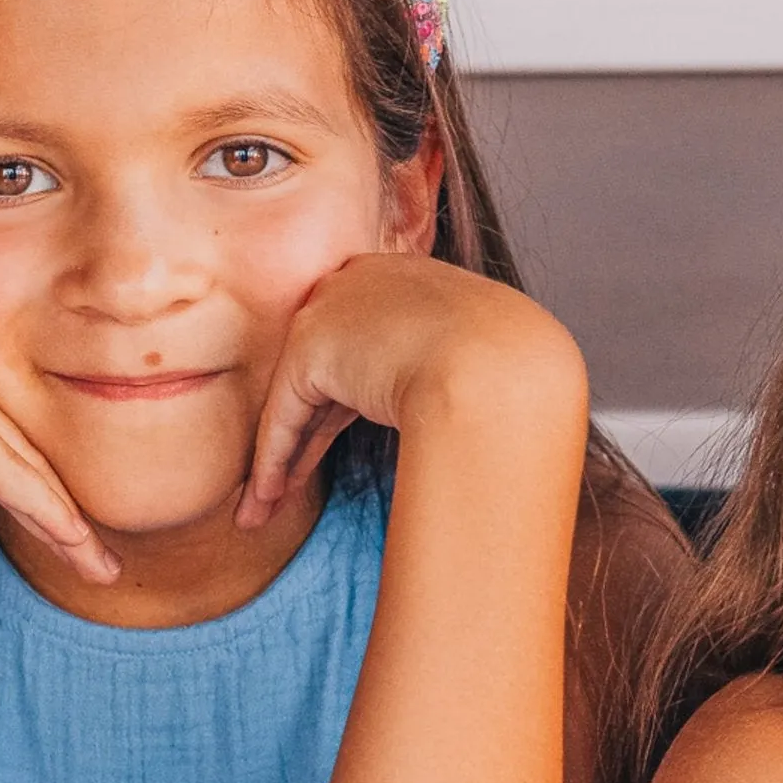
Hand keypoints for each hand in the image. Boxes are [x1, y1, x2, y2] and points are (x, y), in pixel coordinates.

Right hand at [0, 324, 114, 583]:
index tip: (65, 520)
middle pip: (24, 440)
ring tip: (98, 566)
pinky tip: (78, 548)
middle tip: (97, 552)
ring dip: (68, 521)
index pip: (1, 423)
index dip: (37, 476)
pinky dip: (49, 516)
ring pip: (28, 460)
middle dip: (64, 500)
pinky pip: (12, 475)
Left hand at [236, 254, 583, 529]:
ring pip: (300, 398)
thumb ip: (457, 372)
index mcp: (412, 276)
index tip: (340, 442)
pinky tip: (266, 499)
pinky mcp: (310, 349)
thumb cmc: (516, 374)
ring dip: (284, 458)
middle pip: (326, 369)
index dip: (351, 400)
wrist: (500, 367)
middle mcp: (365, 282)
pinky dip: (276, 461)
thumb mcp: (486, 360)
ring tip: (267, 506)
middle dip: (308, 430)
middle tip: (291, 479)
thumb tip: (461, 408)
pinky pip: (285, 416)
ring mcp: (333, 309)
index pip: (367, 343)